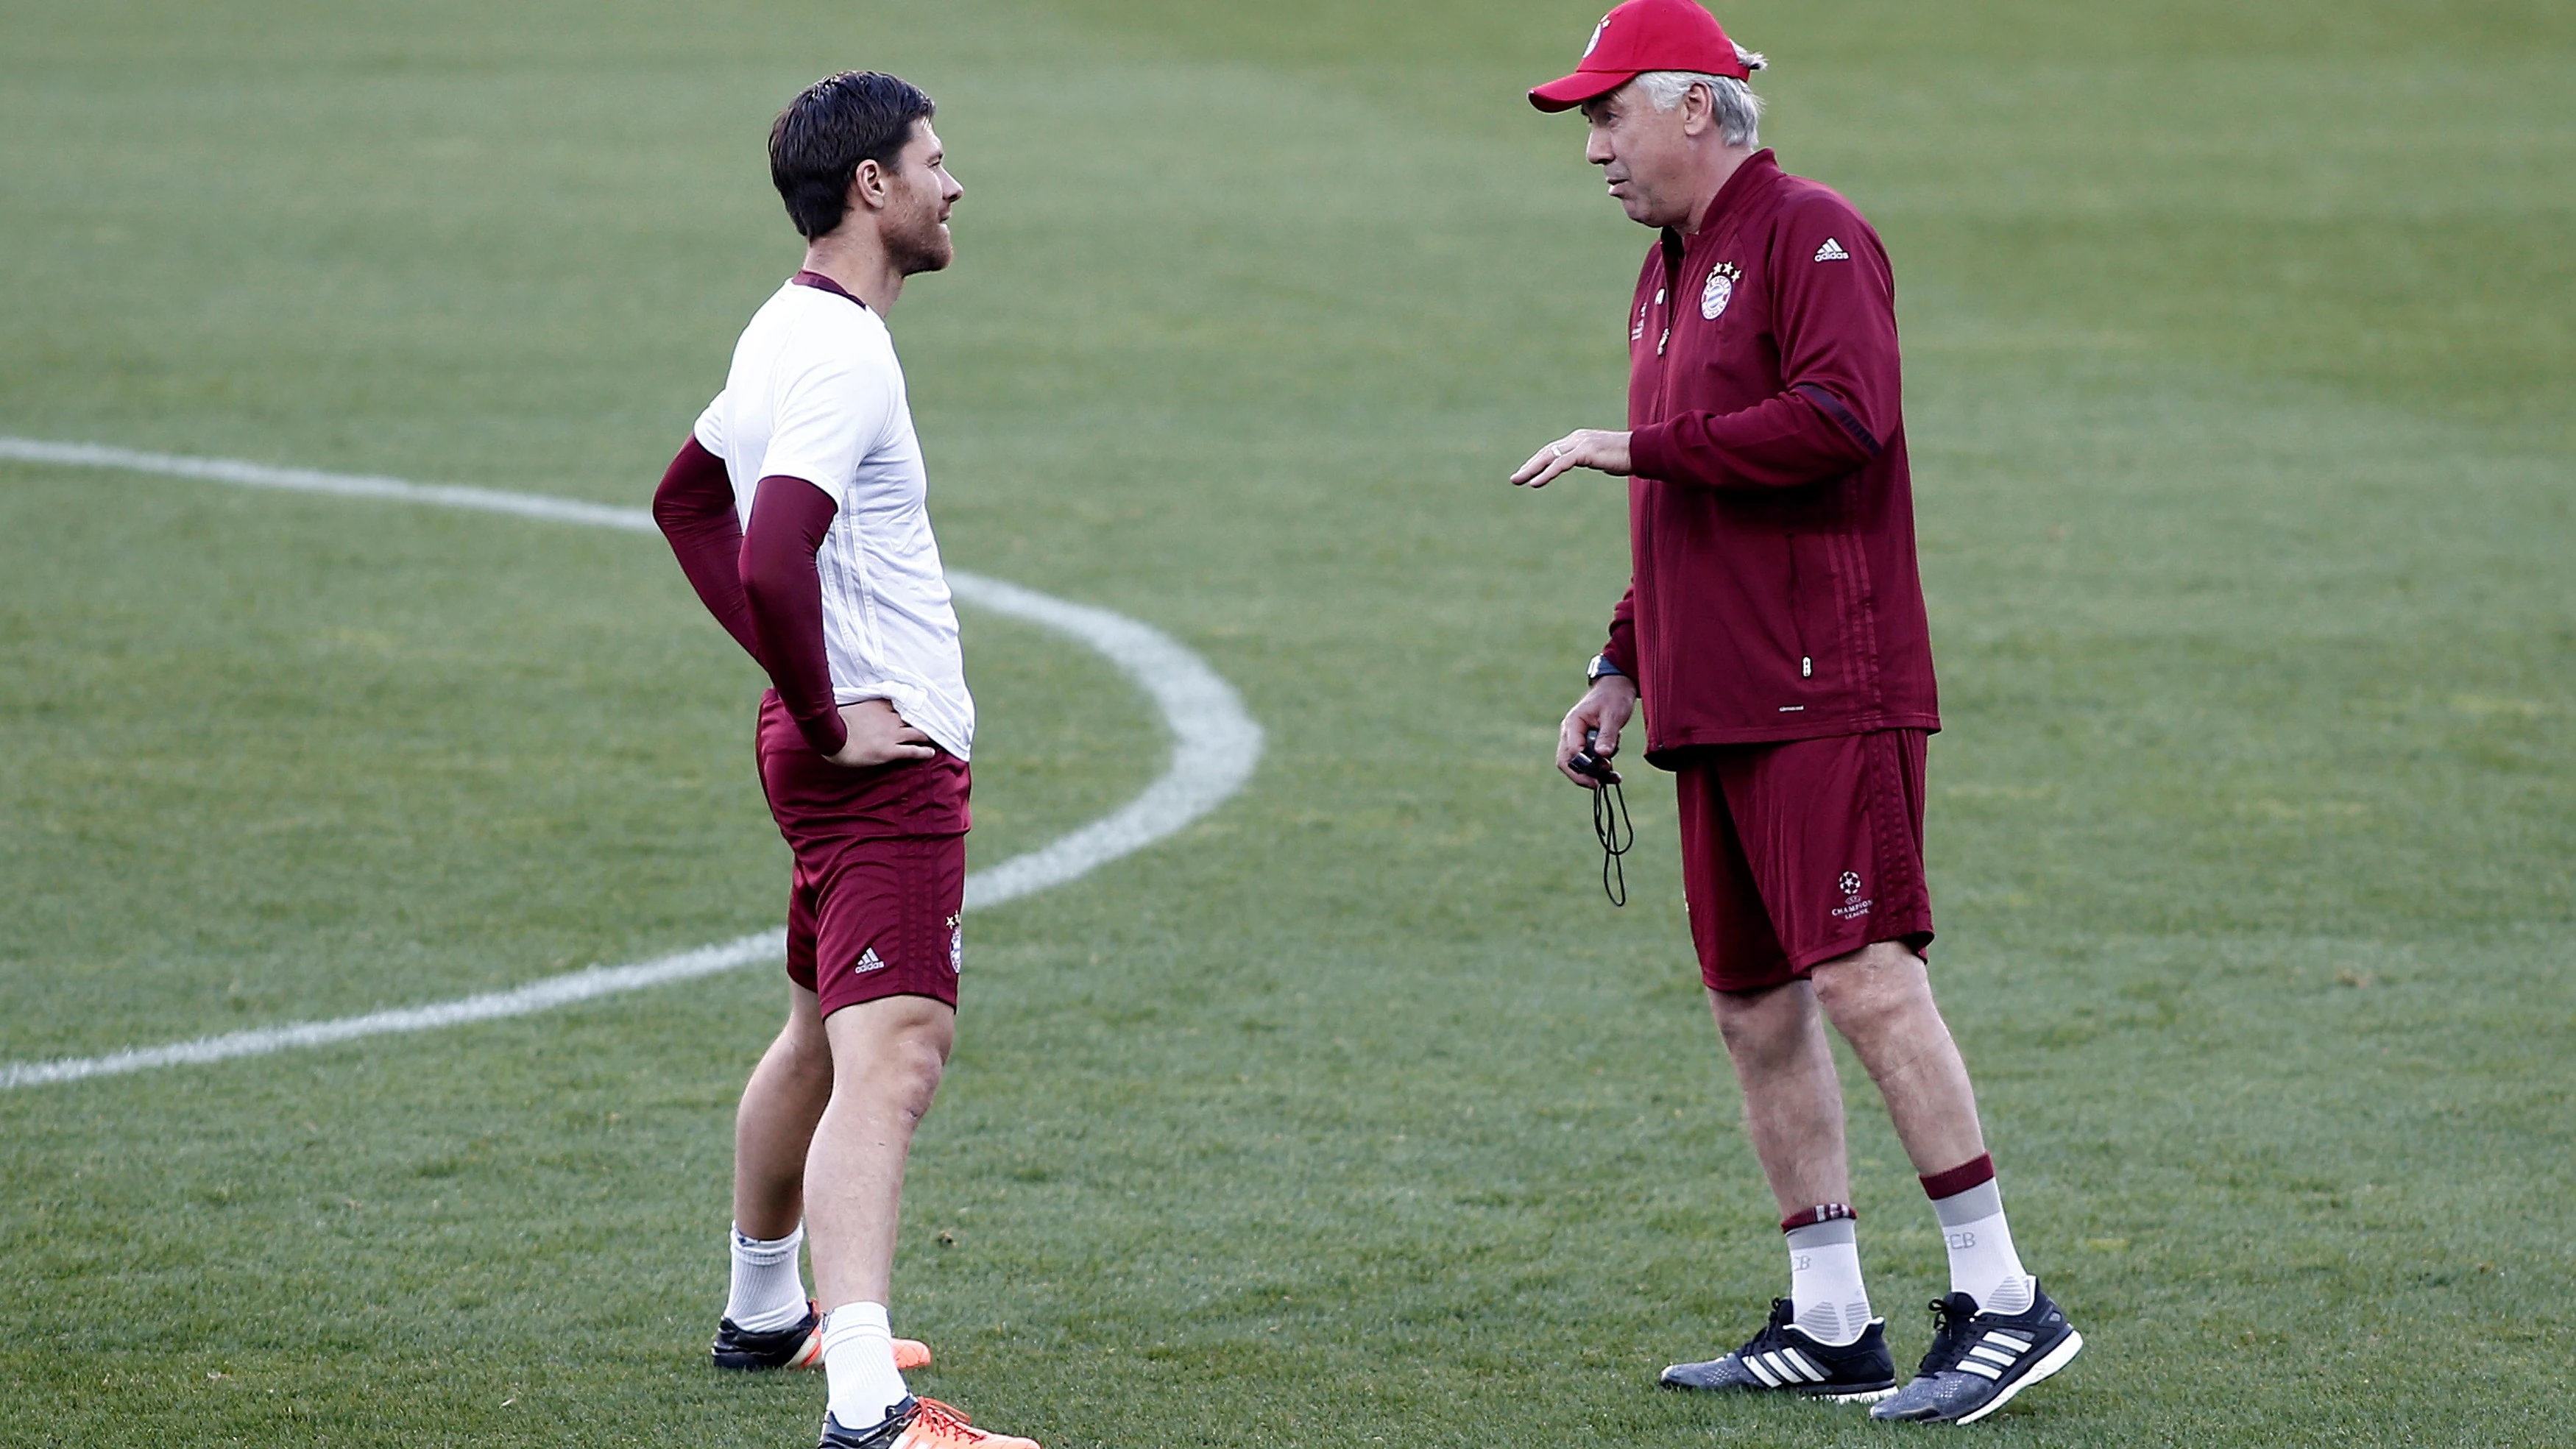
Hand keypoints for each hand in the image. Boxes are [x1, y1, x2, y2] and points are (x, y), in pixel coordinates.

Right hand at [824, 698, 936, 767]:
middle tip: (932, 722)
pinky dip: (924, 752)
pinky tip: (931, 753)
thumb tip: (859, 709)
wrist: (832, 738)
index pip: (900, 703)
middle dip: (922, 719)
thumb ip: (861, 708)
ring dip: (927, 735)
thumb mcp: (850, 708)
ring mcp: (892, 735)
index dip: (909, 706)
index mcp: (879, 706)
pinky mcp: (891, 751)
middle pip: (913, 717)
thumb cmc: (835, 723)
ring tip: (934, 737)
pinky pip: (913, 751)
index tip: (916, 705)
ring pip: (918, 733)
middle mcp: (889, 718)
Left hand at [1511, 428, 1633, 488]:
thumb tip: (1597, 464)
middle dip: (1530, 465)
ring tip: (1518, 480)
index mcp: (1580, 439)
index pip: (1554, 450)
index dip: (1538, 461)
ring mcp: (1580, 443)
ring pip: (1549, 457)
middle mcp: (1577, 438)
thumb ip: (1596, 460)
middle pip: (1547, 452)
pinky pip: (1559, 464)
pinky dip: (1545, 474)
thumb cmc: (1629, 456)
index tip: (1527, 473)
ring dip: (1531, 469)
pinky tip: (1535, 483)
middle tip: (1515, 478)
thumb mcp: (1606, 459)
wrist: (1643, 451)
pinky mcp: (1585, 452)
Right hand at [1556, 675, 1638, 788]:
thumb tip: (1603, 755)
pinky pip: (1585, 761)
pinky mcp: (1584, 743)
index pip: (1573, 751)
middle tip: (1599, 785)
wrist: (1616, 688)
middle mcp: (1569, 733)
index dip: (1585, 765)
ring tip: (1613, 777)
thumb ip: (1607, 735)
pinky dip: (1597, 769)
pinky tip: (1613, 773)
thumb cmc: (1613, 697)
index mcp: (1573, 723)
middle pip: (1566, 762)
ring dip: (1591, 774)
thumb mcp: (1613, 715)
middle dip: (1582, 776)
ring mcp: (1575, 738)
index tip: (1603, 773)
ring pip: (1575, 764)